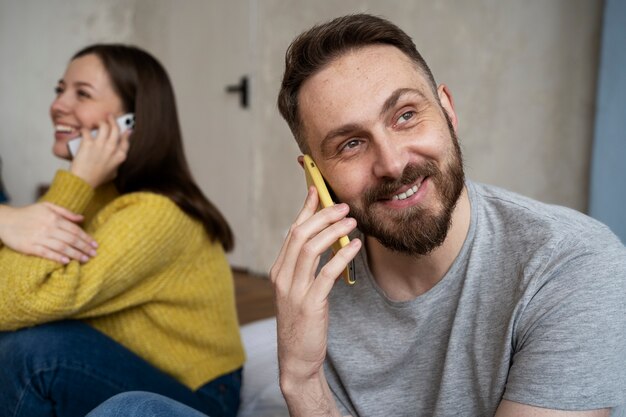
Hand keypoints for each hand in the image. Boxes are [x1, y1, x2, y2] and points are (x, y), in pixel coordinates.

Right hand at [0, 203, 96, 263]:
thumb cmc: (28, 213)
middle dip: (84, 247)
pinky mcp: (30, 247)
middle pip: (71, 239)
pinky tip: (67, 261)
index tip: (95, 244)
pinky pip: (47, 253)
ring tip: (85, 259)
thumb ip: (65, 212)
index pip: (74, 230)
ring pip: (62, 247)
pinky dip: (58, 257)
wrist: (5, 220)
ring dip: (75, 254)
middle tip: (94, 254)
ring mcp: (39, 238)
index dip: (86, 238)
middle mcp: (48, 228)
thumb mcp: (47, 207)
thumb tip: (82, 218)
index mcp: (53, 218)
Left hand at [70, 114, 130, 187]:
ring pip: (104, 126)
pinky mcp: (88, 143)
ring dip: (101, 122)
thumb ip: (117, 162)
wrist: (83, 181)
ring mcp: (100, 145)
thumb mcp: (114, 173)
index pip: (125, 141)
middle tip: (110, 117)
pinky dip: (85, 129)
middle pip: (116, 129)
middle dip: (113, 121)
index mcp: (120, 156)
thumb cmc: (97, 179)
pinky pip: (87, 130)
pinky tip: (84, 130)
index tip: (127, 130)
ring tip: (98, 121)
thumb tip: (118, 155)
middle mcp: (112, 148)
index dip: (126, 133)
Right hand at [270, 187, 360, 391]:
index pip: (292, 231)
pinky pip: (326, 273)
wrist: (297, 358)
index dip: (305, 208)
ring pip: (310, 249)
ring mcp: (293, 290)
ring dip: (333, 231)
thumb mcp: (300, 288)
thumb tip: (327, 237)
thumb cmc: (302, 321)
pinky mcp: (310, 304)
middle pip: (300, 234)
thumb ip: (308, 265)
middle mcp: (282, 276)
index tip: (318, 190)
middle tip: (344, 206)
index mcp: (279, 269)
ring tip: (352, 221)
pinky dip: (342, 256)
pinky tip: (355, 247)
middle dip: (322, 215)